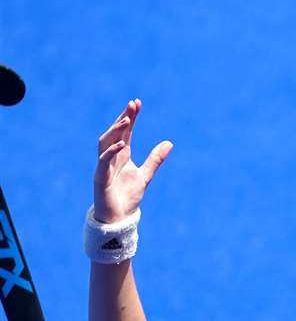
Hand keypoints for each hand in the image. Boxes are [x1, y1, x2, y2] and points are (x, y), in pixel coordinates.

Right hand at [93, 100, 171, 222]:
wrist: (118, 217)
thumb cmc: (128, 196)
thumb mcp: (145, 175)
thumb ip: (155, 159)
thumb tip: (169, 142)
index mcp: (122, 155)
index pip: (125, 131)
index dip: (130, 117)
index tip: (137, 103)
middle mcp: (111, 157)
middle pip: (115, 132)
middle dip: (123, 118)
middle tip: (132, 105)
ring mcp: (104, 165)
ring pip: (105, 142)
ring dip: (115, 130)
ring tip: (127, 120)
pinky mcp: (100, 176)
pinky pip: (103, 160)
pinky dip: (111, 151)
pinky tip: (122, 143)